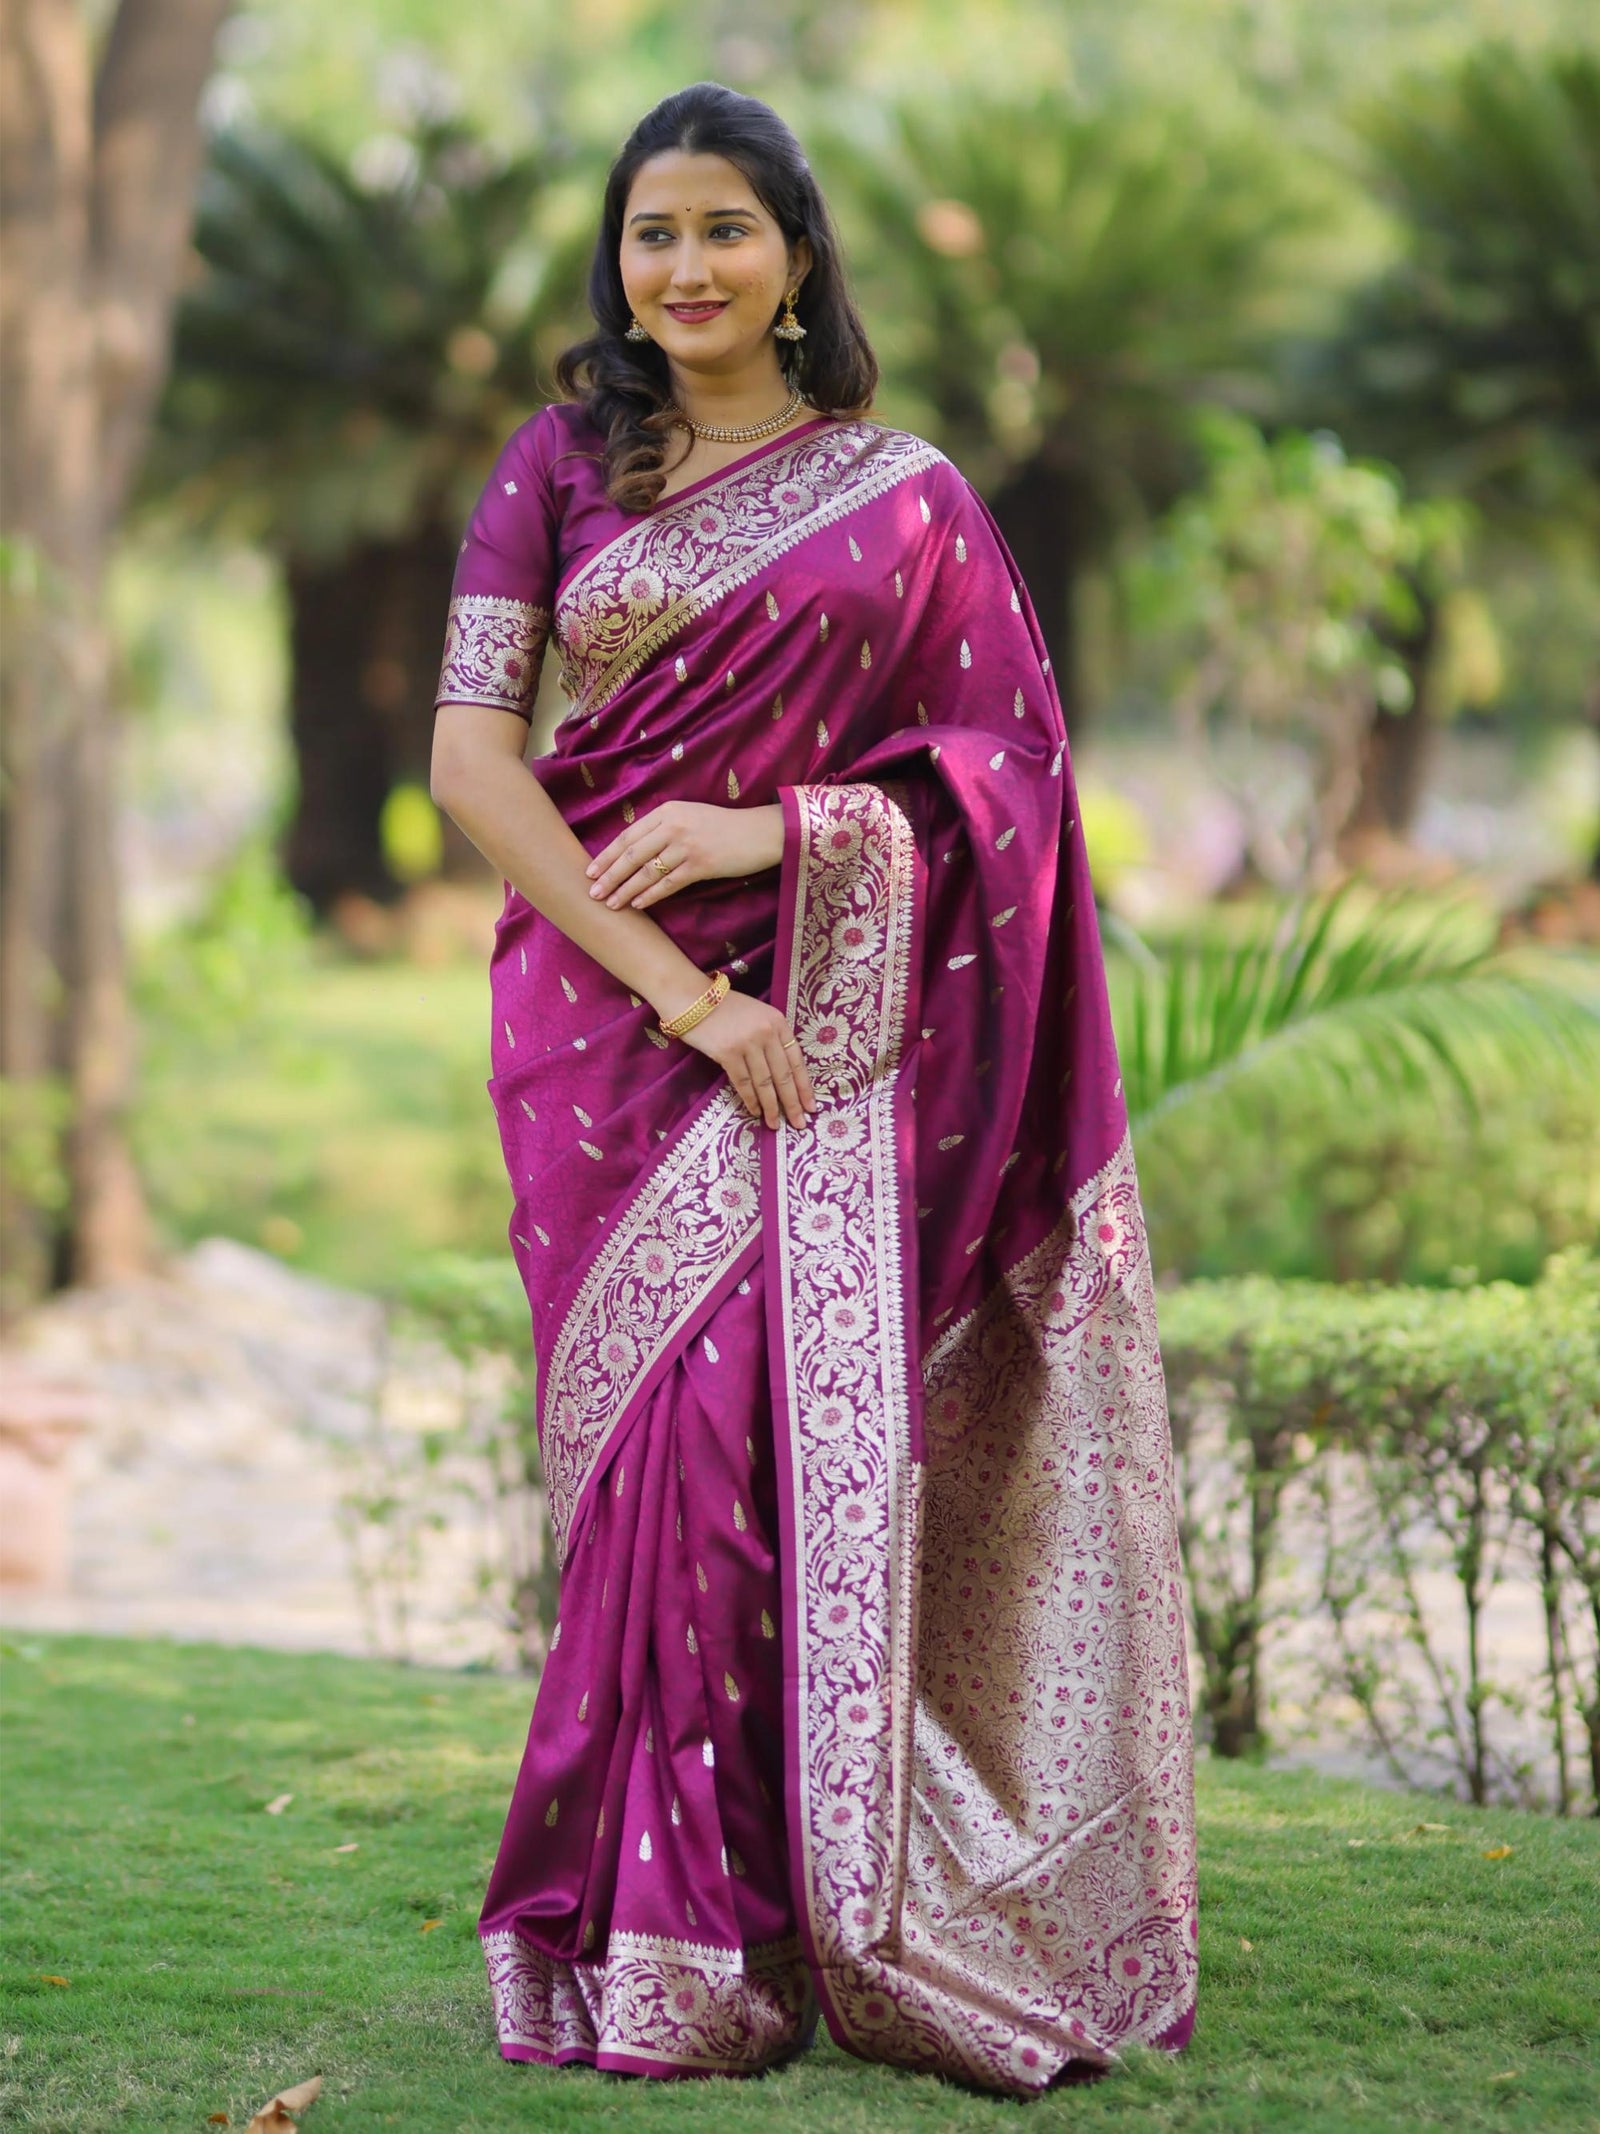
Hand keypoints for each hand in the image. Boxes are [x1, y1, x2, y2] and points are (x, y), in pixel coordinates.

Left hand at [586, 802, 782, 910]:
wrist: (760, 832)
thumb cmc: (723, 827)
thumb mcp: (690, 816)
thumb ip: (663, 827)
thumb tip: (634, 851)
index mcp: (667, 811)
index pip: (628, 835)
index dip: (607, 855)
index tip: (590, 870)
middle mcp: (673, 825)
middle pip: (632, 854)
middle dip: (609, 875)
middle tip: (592, 892)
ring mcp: (686, 845)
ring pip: (646, 871)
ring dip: (625, 889)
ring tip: (610, 903)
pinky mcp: (701, 864)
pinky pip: (668, 883)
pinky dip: (650, 895)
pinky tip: (637, 904)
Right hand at [675, 988, 814, 1129]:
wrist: (692, 998)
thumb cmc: (726, 1008)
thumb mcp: (758, 1015)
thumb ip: (772, 1037)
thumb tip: (782, 1073)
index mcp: (778, 1022)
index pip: (796, 1060)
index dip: (804, 1086)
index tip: (811, 1106)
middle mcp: (766, 1032)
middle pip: (783, 1075)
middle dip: (792, 1103)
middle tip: (799, 1124)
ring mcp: (747, 1043)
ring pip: (764, 1082)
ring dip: (771, 1106)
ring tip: (775, 1123)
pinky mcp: (727, 1053)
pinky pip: (743, 1082)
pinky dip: (750, 1099)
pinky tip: (755, 1111)